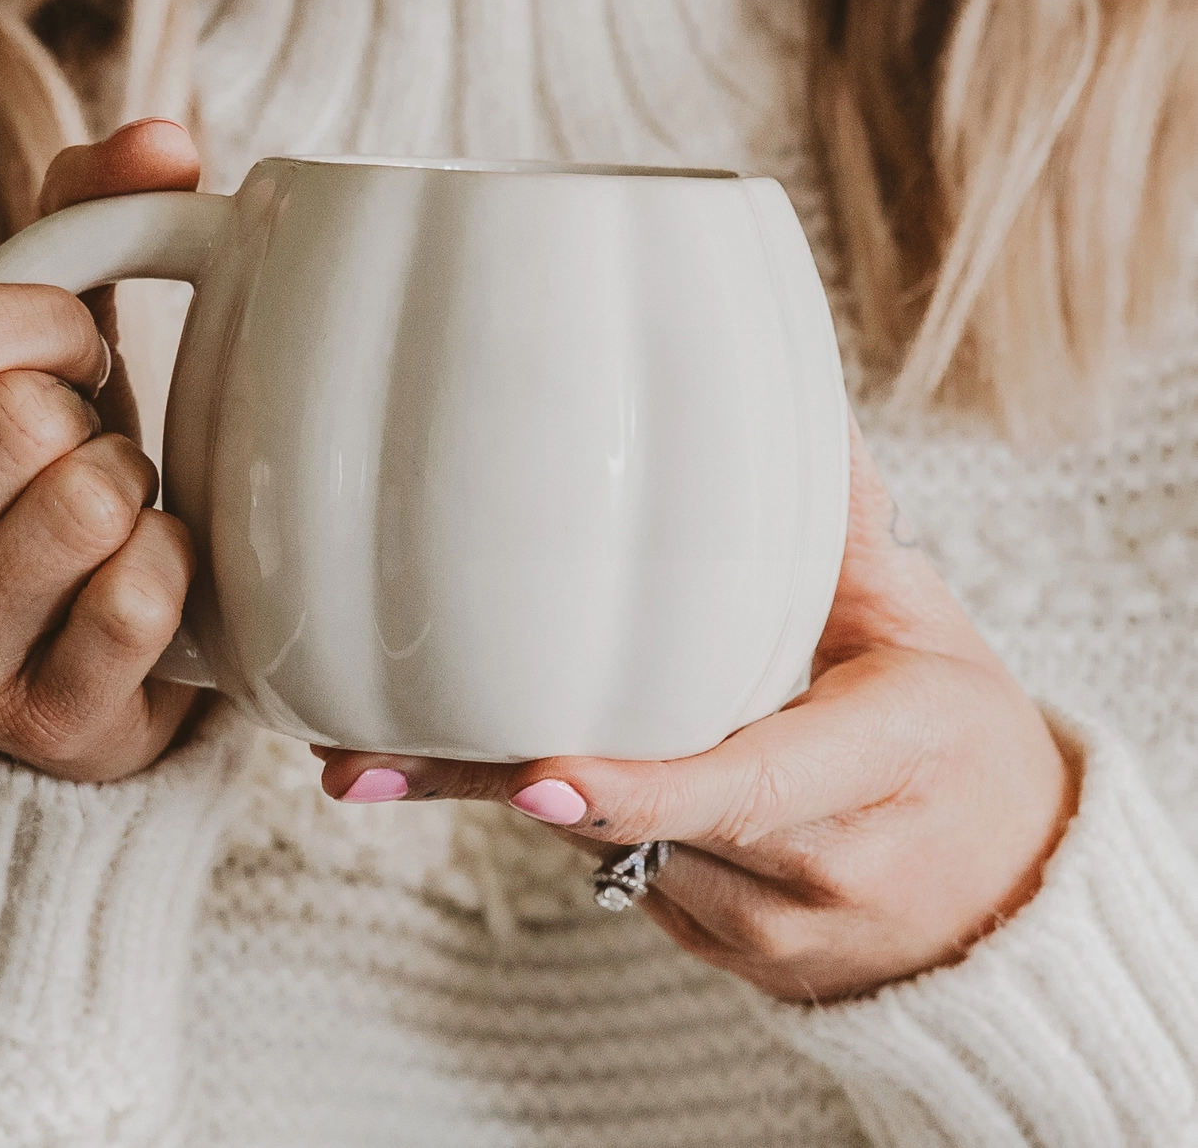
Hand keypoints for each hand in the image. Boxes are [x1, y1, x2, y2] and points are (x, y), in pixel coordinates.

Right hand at [0, 120, 205, 782]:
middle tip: (89, 457)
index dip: (47, 325)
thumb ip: (77, 227)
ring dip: (135, 493)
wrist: (52, 670)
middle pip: (26, 422)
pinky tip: (147, 582)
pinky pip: (143, 595)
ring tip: (111, 522)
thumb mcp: (25, 356)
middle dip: (94, 422)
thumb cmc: (32, 488)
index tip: (70, 357)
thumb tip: (164, 138)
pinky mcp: (34, 726)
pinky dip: (175, 567)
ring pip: (90, 504)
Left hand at [316, 413, 1081, 1001]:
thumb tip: (796, 412)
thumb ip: (849, 532)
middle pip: (643, 828)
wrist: (1003, 901)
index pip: (751, 786)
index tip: (537, 775)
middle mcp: (820, 870)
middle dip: (506, 789)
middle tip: (365, 761)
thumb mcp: (925, 628)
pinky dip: (572, 821)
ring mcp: (769, 932)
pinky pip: (628, 880)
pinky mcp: (728, 956)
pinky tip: (508, 774)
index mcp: (883, 769)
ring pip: (614, 857)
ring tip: (389, 755)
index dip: (641, 787)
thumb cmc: (959, 744)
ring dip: (522, 795)